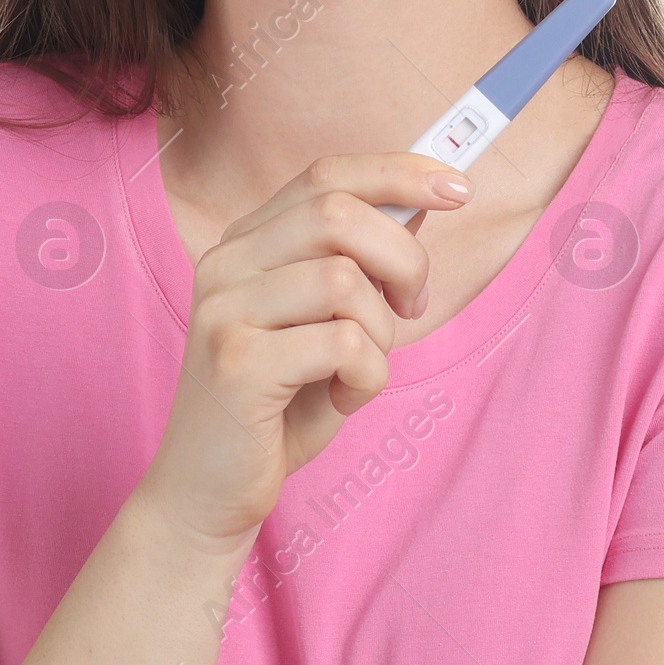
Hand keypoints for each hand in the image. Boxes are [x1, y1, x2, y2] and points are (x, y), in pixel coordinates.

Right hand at [138, 151, 470, 548]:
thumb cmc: (275, 411)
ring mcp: (225, 311)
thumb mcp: (325, 327)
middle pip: (339, 213)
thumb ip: (360, 266)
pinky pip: (342, 344)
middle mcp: (225, 264)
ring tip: (360, 370)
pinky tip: (342, 400)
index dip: (399, 172)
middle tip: (412, 308)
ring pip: (345, 280)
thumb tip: (419, 204)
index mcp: (245, 245)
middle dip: (403, 258)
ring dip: (381, 333)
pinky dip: (367, 377)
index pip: (325, 175)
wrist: (206, 492)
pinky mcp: (237, 363)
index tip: (458, 188)